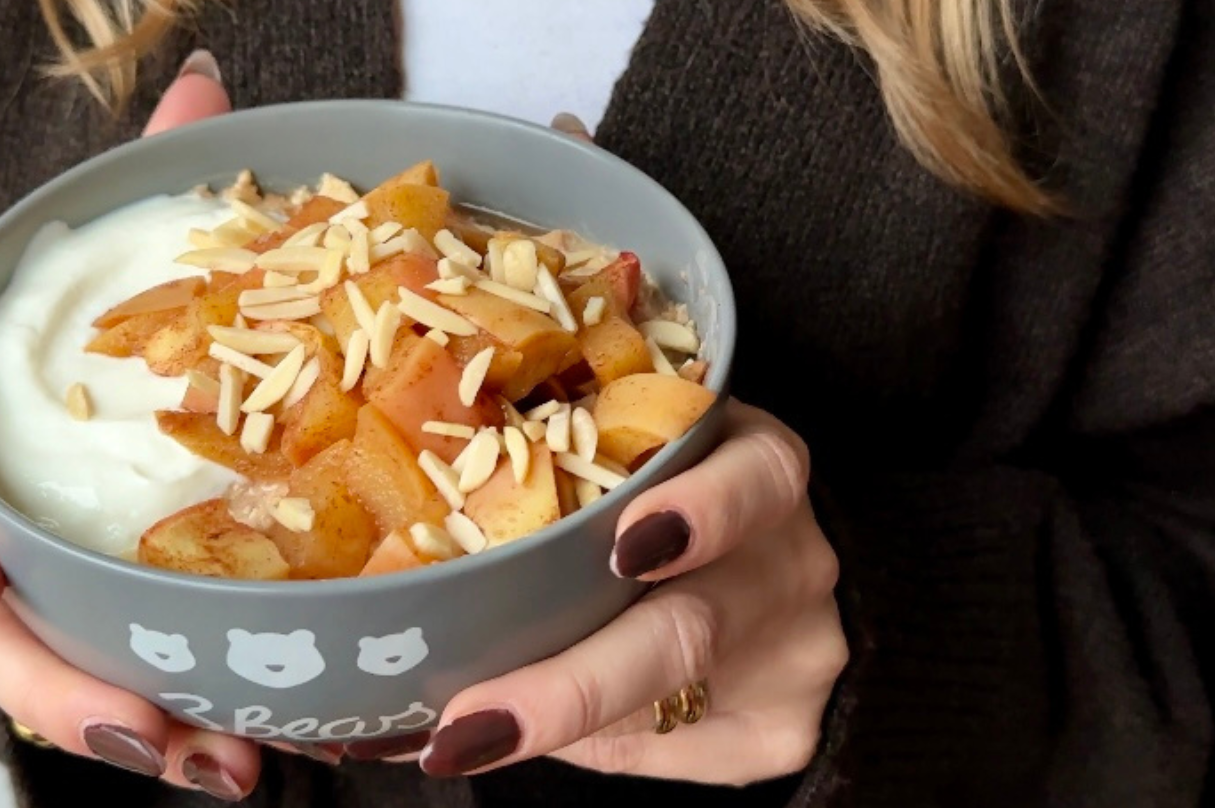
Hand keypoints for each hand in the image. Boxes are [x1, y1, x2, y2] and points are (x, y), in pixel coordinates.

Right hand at [0, 53, 295, 799]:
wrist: (128, 408)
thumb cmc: (103, 343)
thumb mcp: (128, 260)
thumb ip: (147, 181)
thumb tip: (200, 78)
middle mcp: (0, 542)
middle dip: (52, 686)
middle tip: (142, 720)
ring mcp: (58, 603)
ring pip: (60, 688)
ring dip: (130, 730)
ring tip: (221, 765)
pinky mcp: (121, 641)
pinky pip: (131, 697)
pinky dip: (183, 729)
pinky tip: (253, 754)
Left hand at [413, 400, 847, 782]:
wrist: (775, 577)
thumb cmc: (680, 497)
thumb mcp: (650, 463)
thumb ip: (574, 493)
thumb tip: (415, 557)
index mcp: (766, 468)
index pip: (752, 480)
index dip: (699, 510)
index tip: (625, 546)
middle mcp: (797, 562)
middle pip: (691, 629)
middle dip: (572, 684)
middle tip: (470, 719)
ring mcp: (799, 655)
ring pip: (670, 702)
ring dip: (554, 723)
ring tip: (459, 739)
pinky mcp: (784, 730)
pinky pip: (673, 750)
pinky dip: (584, 746)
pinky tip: (519, 737)